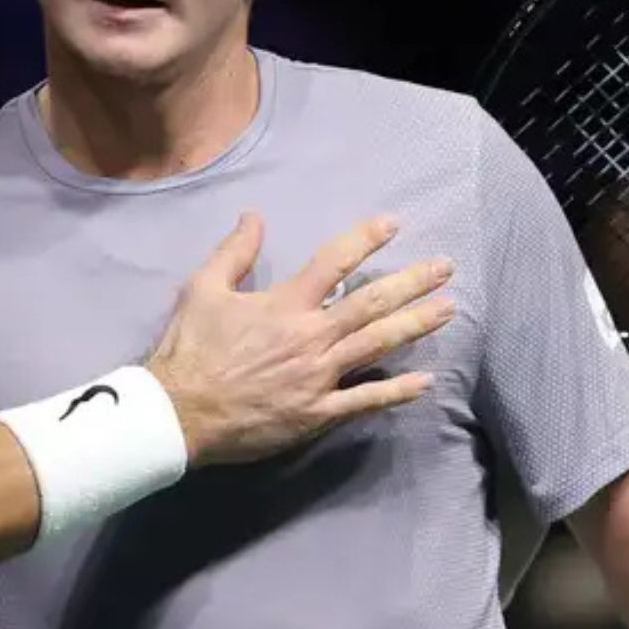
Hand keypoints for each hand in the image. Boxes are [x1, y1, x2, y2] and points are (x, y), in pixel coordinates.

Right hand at [146, 214, 453, 465]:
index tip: (394, 224)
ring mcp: (319, 377)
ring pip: (377, 346)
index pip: (335, 262)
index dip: (366, 239)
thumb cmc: (190, 348)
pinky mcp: (317, 413)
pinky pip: (365, 401)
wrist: (180, 412)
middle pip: (371, 303)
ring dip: (416, 325)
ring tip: (448, 308)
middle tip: (445, 268)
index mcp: (285, 304)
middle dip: (412, 282)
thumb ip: (234, 252)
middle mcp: (311, 336)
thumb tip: (254, 215)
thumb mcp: (202, 289)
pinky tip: (425, 381)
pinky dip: (396, 391)